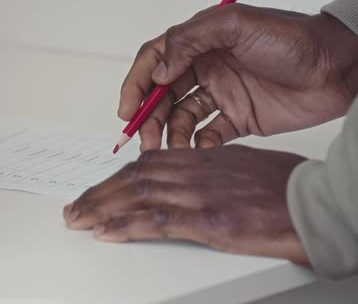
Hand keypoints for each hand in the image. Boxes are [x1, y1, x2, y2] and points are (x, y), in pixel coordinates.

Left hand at [63, 145, 309, 264]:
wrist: (315, 204)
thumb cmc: (285, 186)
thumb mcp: (240, 168)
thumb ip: (208, 173)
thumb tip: (186, 182)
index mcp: (202, 159)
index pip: (147, 164)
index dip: (116, 176)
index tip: (99, 187)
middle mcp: (195, 173)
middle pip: (134, 178)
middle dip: (99, 193)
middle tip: (75, 206)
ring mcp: (200, 195)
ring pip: (137, 196)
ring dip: (100, 207)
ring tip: (77, 218)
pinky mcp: (210, 221)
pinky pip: (157, 221)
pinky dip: (126, 226)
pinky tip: (105, 232)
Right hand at [119, 4, 357, 150]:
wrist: (339, 69)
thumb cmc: (292, 39)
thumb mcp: (237, 25)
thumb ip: (190, 40)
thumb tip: (157, 70)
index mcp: (200, 43)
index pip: (154, 62)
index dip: (136, 85)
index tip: (127, 110)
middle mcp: (205, 69)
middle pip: (162, 96)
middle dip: (148, 118)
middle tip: (144, 141)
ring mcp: (220, 95)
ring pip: (181, 119)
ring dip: (169, 135)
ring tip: (168, 151)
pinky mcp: (237, 119)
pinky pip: (207, 135)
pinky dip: (198, 146)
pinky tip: (197, 151)